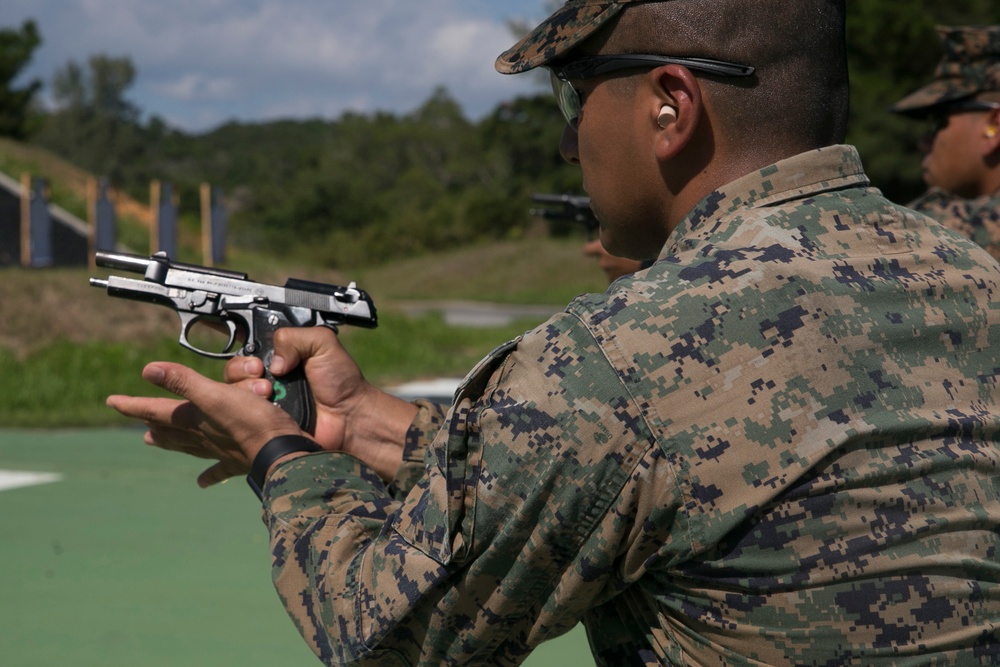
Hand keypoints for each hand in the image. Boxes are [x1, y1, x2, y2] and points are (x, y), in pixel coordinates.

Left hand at [107, 362, 304, 487]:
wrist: (282, 453)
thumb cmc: (251, 423)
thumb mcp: (216, 396)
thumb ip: (183, 382)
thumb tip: (148, 370)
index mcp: (193, 420)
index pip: (156, 410)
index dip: (133, 405)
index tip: (112, 401)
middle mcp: (201, 437)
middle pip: (170, 431)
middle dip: (152, 424)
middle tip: (139, 424)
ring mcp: (219, 452)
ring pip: (188, 446)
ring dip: (172, 442)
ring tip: (155, 441)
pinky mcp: (238, 461)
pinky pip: (219, 470)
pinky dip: (209, 475)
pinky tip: (203, 482)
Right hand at [225, 326, 418, 480]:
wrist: (348, 418)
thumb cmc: (342, 382)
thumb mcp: (323, 343)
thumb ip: (294, 336)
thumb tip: (271, 362)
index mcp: (282, 353)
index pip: (250, 339)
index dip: (236, 334)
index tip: (230, 332)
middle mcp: (270, 375)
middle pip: (236, 366)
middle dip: (241, 366)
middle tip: (259, 370)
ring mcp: (265, 398)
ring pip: (234, 388)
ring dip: (244, 386)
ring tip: (267, 391)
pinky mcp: (264, 419)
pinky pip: (242, 411)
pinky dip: (249, 406)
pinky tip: (266, 404)